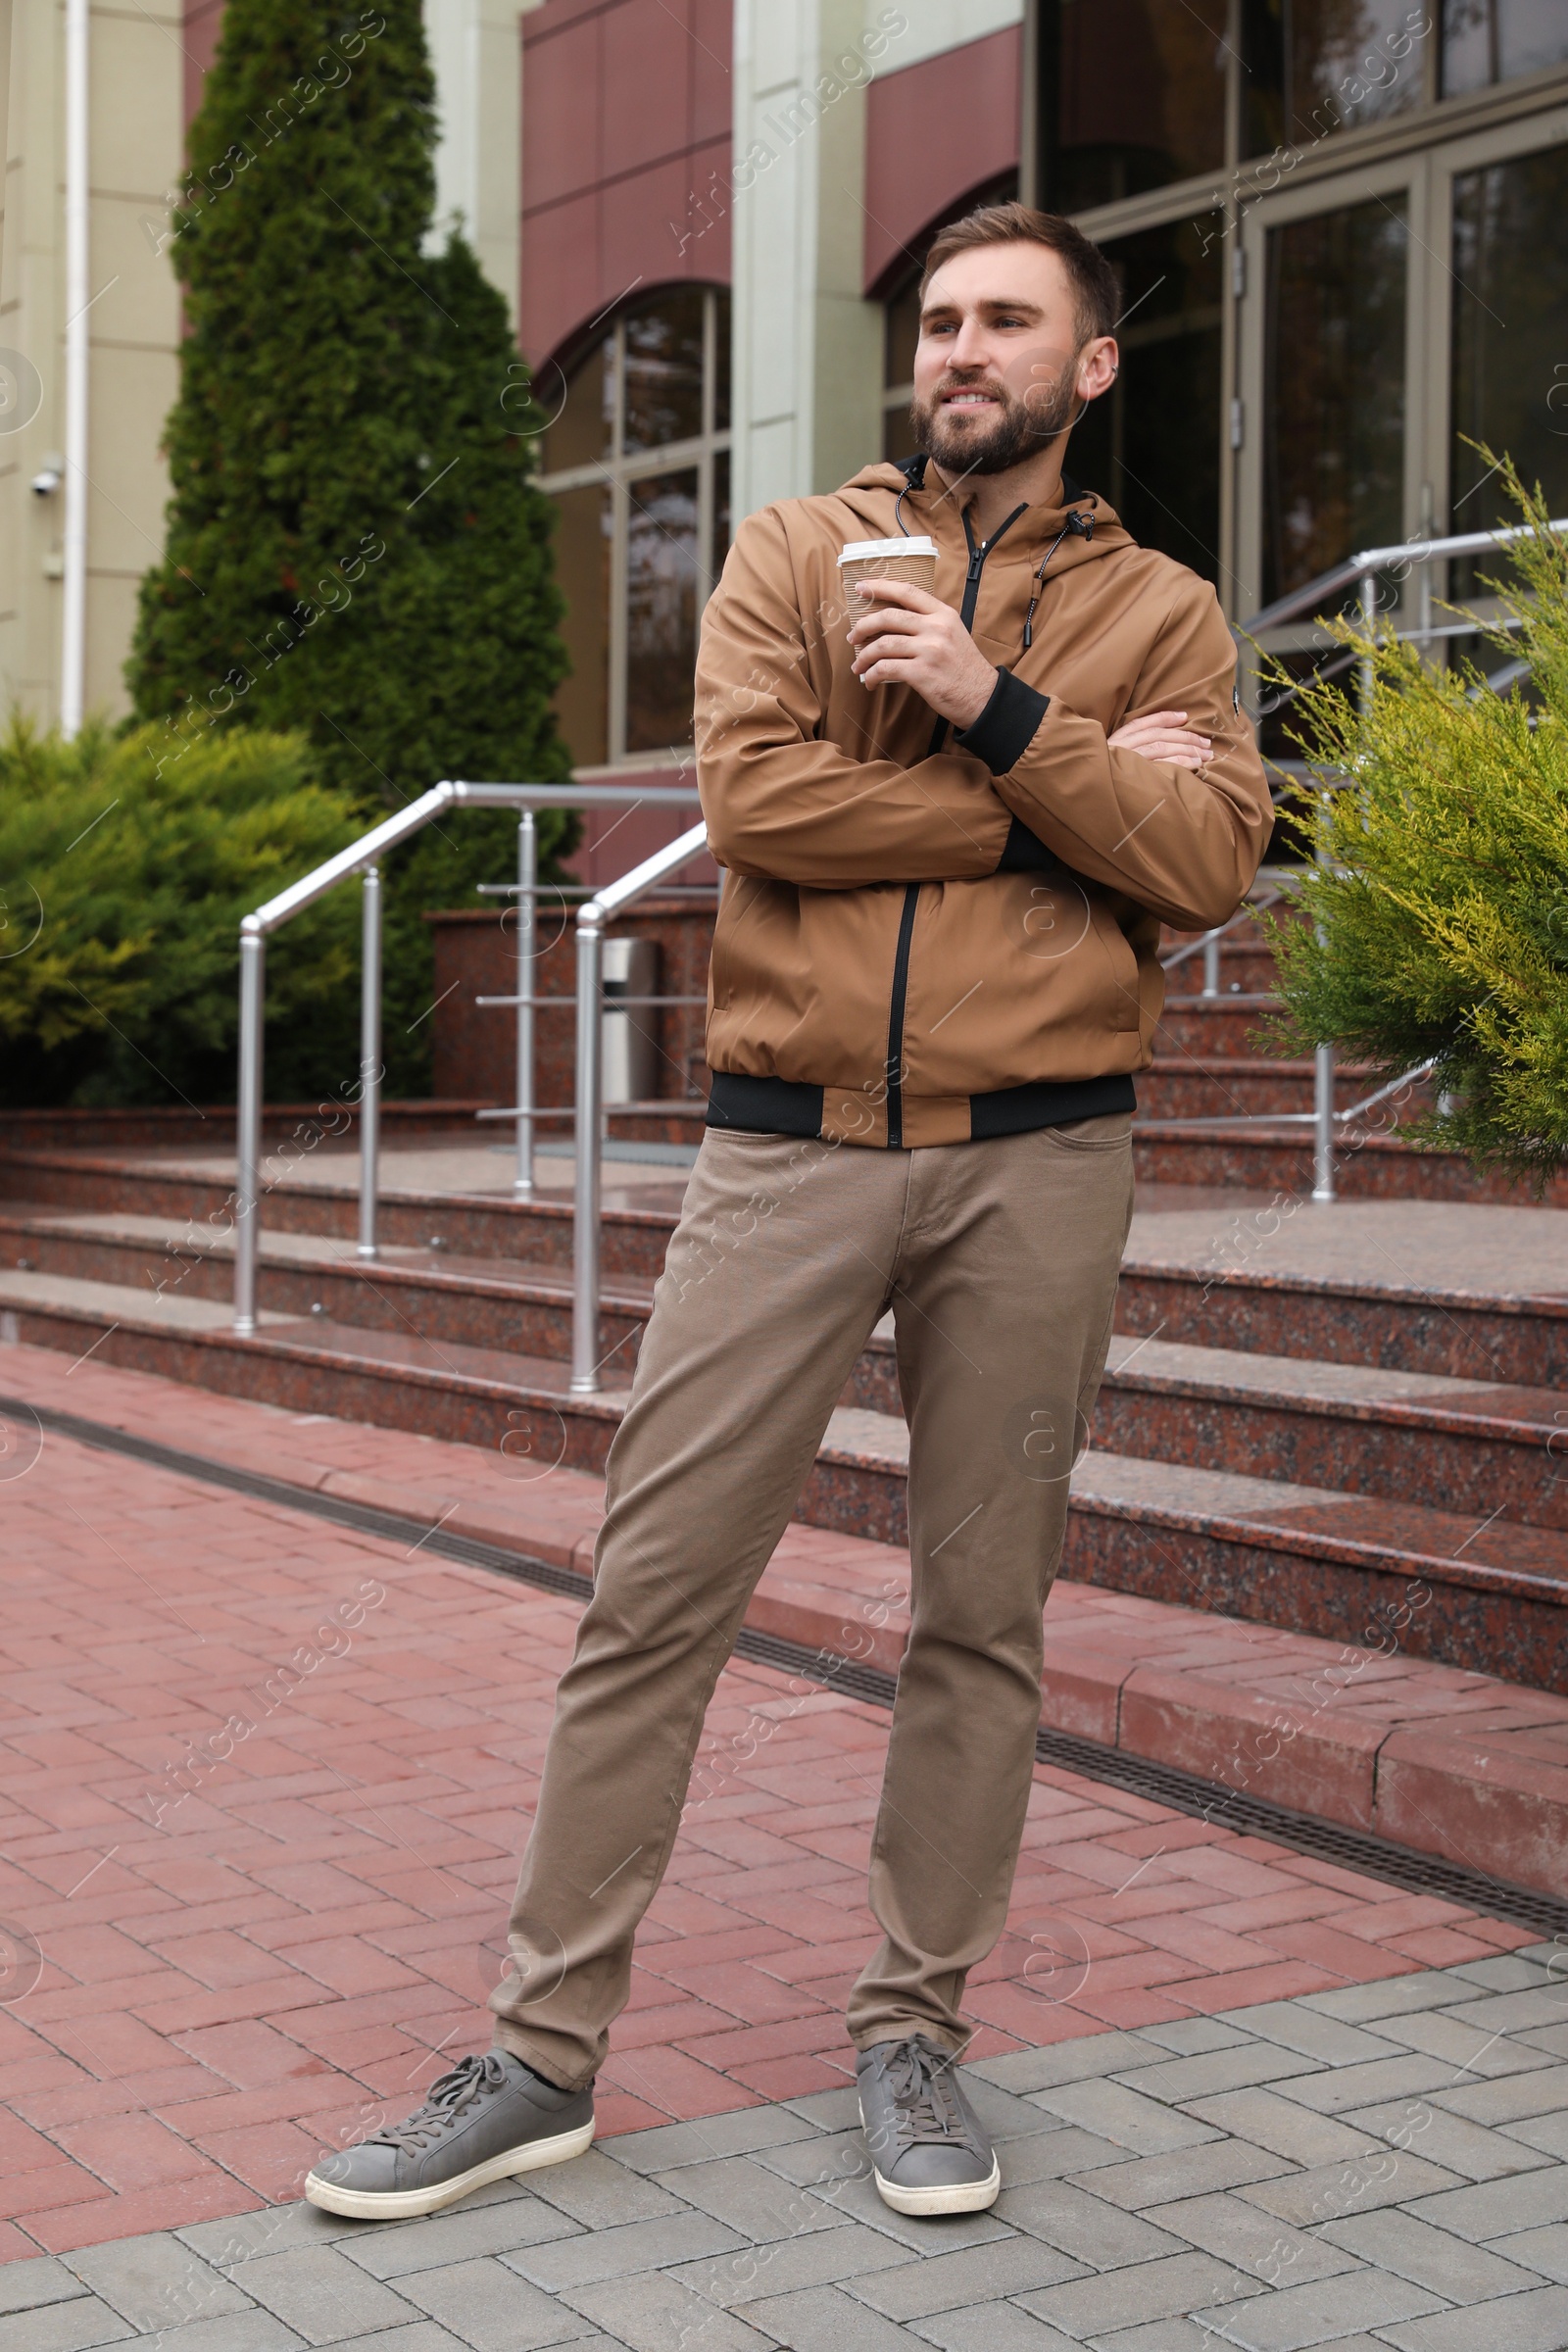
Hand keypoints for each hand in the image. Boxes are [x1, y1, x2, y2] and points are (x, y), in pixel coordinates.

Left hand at [846, 579, 997, 730]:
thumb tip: (892, 623)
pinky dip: (872, 675)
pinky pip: (885, 669)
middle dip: (863, 626)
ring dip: (864, 656)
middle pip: (888, 617)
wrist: (983, 697)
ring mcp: (929, 650)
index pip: (907, 591)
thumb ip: (929, 624)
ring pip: (883, 644)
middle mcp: (936, 628)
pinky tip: (870, 682)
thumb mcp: (953, 634)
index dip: (880, 587)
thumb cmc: (964, 668)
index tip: (861, 588)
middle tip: (853, 637)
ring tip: (858, 665)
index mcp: (943, 614)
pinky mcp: (922, 673)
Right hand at [1107, 708, 1211, 770]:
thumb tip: (1158, 744)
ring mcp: (1128, 759)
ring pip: (1162, 748)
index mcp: (1118, 738)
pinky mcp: (1134, 776)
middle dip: (1186, 737)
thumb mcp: (1111, 757)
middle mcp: (1123, 745)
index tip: (1185, 717)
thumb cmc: (1103, 777)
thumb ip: (1129, 748)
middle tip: (1206, 743)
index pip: (1144, 722)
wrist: (1084, 793)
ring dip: (1187, 750)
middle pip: (1159, 735)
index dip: (1166, 718)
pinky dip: (1180, 763)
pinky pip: (1162, 766)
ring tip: (1205, 756)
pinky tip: (1194, 765)